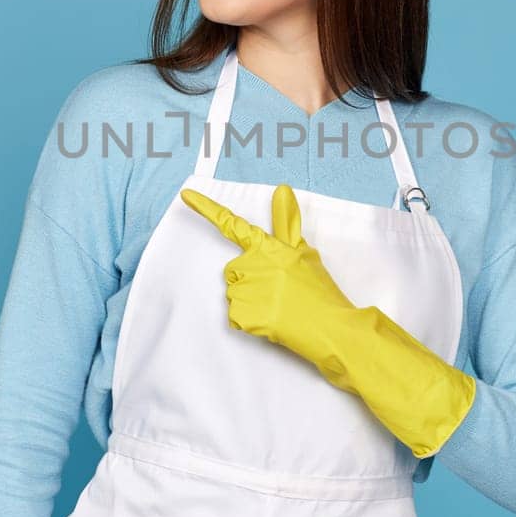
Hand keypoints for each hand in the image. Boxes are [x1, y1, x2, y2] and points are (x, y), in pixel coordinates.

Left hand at [179, 183, 357, 352]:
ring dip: (252, 301)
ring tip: (280, 306)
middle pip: (234, 270)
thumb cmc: (318, 290)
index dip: (207, 209)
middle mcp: (252, 264)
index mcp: (267, 246)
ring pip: (234, 293)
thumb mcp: (305, 252)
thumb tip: (281, 189)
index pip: (232, 224)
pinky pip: (235, 316)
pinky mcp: (243, 315)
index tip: (185, 196)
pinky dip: (251, 321)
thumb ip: (285, 222)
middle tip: (280, 290)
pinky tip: (273, 320)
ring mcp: (246, 290)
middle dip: (251, 280)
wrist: (330, 327)